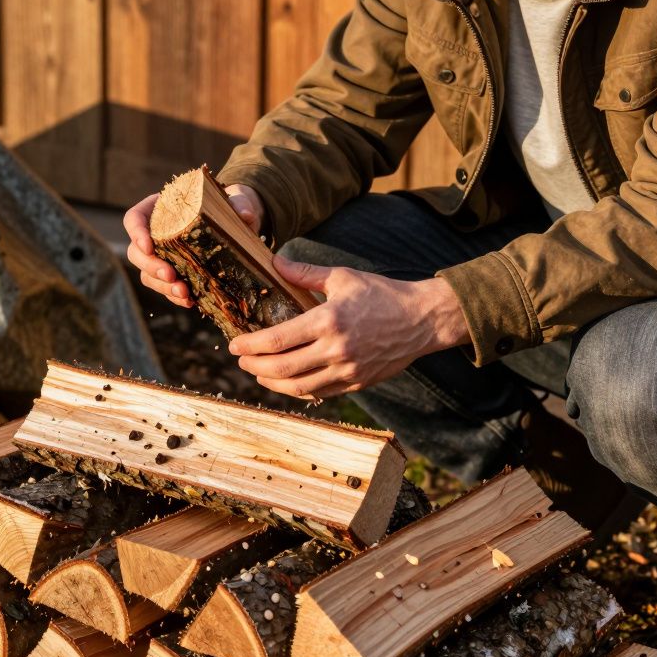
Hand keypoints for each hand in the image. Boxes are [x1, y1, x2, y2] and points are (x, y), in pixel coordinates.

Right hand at [124, 184, 264, 307]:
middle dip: (150, 266)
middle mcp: (153, 233)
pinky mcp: (171, 273)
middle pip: (135, 252)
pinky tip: (190, 300)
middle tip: (170, 275)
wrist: (235, 224)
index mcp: (159, 209)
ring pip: (147, 274)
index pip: (133, 219)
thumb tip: (247, 217)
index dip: (136, 233)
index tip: (148, 245)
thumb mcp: (235, 201)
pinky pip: (164, 288)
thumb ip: (239, 204)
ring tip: (184, 293)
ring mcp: (160, 256)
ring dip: (162, 286)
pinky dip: (174, 296)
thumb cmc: (228, 207)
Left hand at [230, 256, 471, 398]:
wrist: (421, 320)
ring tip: (258, 373)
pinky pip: (318, 394)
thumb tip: (274, 262)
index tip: (234, 345)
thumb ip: (305, 273)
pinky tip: (286, 381)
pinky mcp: (356, 383)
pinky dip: (296, 390)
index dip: (251, 346)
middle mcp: (336, 350)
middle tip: (241, 360)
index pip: (278, 340)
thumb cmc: (381, 294)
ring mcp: (347, 371)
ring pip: (298, 387)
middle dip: (255, 367)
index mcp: (329, 321)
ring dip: (271, 383)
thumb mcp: (342, 277)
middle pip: (282, 369)